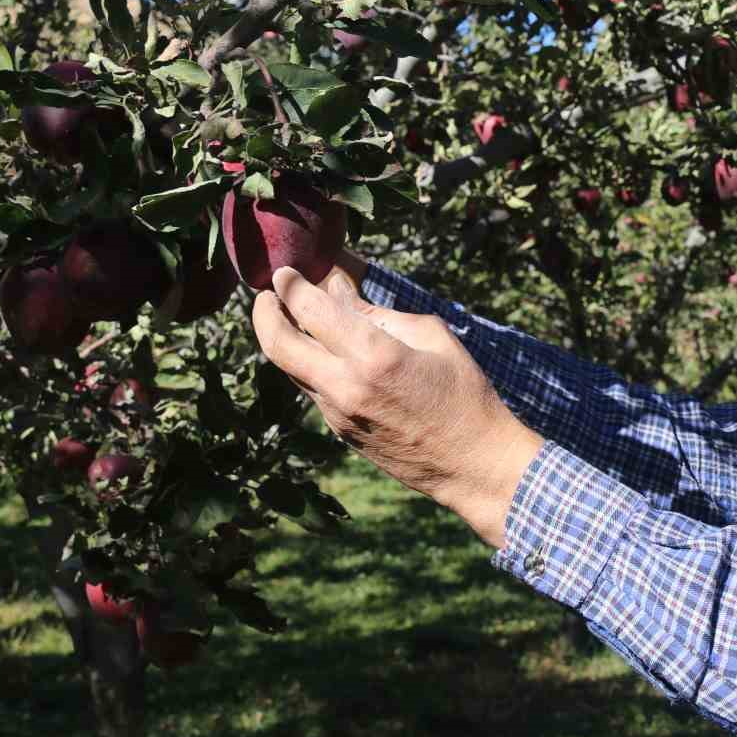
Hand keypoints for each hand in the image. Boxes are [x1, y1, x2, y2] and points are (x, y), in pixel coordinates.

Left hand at [250, 264, 542, 547]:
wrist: (472, 464)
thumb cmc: (464, 394)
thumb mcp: (432, 338)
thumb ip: (379, 314)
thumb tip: (339, 289)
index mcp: (373, 356)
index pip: (310, 310)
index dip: (291, 285)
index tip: (286, 272)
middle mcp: (345, 386)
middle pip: (277, 344)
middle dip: (263, 313)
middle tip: (267, 295)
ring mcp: (338, 413)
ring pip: (290, 368)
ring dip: (284, 338)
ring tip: (293, 316)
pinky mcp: (340, 430)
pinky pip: (313, 388)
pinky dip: (310, 363)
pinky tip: (327, 351)